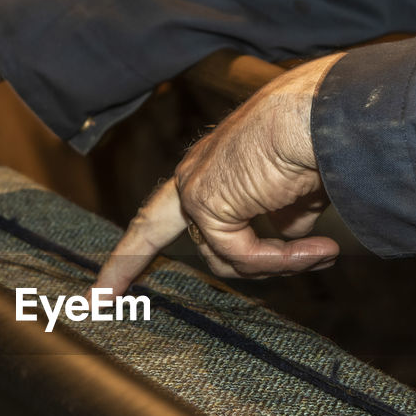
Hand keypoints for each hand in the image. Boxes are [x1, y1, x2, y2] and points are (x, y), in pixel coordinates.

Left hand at [94, 53, 343, 292]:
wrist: (320, 114)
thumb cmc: (316, 140)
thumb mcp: (295, 190)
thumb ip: (282, 219)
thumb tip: (288, 244)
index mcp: (213, 166)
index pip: (166, 207)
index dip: (141, 241)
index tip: (109, 278)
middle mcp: (196, 173)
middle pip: (151, 226)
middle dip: (123, 265)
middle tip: (94, 300)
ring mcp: (196, 188)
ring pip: (224, 256)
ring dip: (276, 263)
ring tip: (320, 255)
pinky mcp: (207, 204)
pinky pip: (244, 255)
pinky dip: (283, 259)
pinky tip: (319, 250)